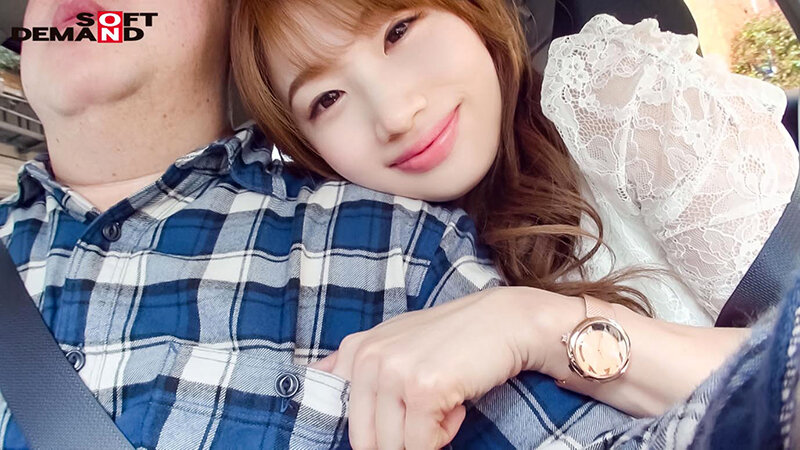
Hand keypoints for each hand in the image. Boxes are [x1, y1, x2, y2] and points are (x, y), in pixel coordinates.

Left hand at [309, 287, 557, 449]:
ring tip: (445, 400)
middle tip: (430, 407)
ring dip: (426, 436)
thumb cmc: (454, 338)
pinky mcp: (422, 390)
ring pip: (393, 447)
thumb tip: (315, 376)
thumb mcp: (395, 341)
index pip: (342, 418)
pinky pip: (422, 446)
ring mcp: (393, 373)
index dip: (374, 434)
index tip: (404, 419)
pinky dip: (445, 434)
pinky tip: (457, 401)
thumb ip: (357, 360)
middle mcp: (368, 358)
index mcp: (356, 349)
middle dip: (401, 438)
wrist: (506, 321)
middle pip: (367, 441)